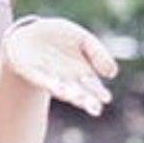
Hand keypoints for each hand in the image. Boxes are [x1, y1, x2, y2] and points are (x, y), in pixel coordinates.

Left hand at [2, 17, 118, 115]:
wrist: (30, 33)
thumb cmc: (60, 37)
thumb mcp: (83, 39)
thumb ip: (98, 53)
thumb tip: (112, 73)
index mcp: (83, 73)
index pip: (93, 86)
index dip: (99, 92)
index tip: (105, 98)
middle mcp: (68, 80)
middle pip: (80, 93)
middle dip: (87, 101)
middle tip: (95, 109)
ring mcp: (51, 78)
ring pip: (62, 90)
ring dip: (70, 95)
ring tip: (78, 99)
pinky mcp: (34, 73)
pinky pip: (43, 80)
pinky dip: (51, 84)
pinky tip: (58, 87)